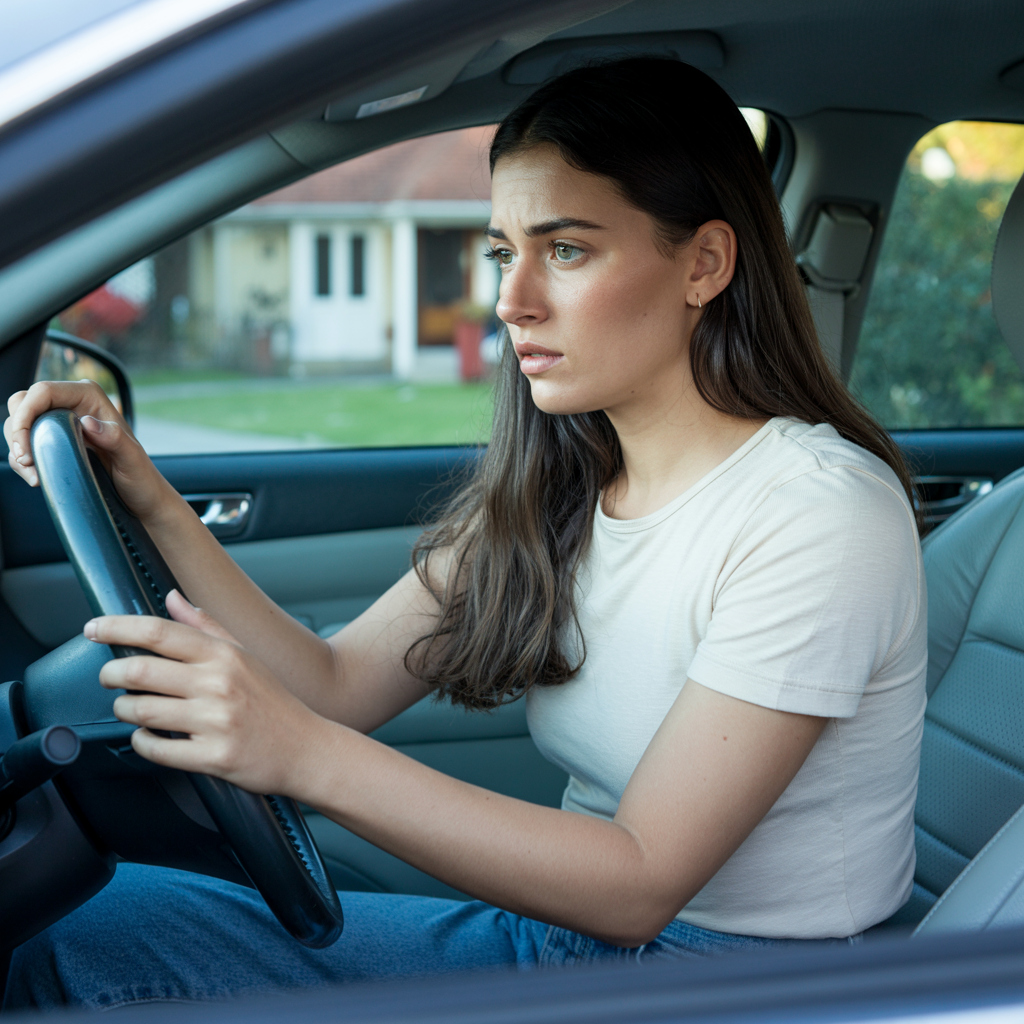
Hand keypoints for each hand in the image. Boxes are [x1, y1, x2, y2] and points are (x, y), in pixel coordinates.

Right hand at [5, 379, 169, 521]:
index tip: (24, 447)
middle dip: (17, 432)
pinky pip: (26, 441)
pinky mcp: (56, 440)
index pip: (43, 392)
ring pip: (19, 422)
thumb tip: (88, 422)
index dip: (25, 415)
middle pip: (24, 403)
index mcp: (90, 396)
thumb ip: (114, 439)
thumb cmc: (141, 478)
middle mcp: (74, 403)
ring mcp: (62, 421)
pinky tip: (35, 476)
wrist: (141, 497)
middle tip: (27, 461)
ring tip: (33, 474)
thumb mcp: (132, 460)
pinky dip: (22, 458)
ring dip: (17, 448)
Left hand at [88, 590, 325, 795]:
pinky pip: (155, 748)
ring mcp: (216, 721)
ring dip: (123, 710)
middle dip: (111, 674)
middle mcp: (219, 684)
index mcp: (224, 655)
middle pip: (140, 670)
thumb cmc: (273, 702)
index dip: (118, 627)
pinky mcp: (213, 757)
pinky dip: (142, 742)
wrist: (307, 748)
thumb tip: (172, 597)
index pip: (159, 632)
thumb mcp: (245, 656)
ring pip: (141, 711)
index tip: (93, 628)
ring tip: (130, 708)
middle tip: (108, 677)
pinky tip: (149, 736)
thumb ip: (206, 626)